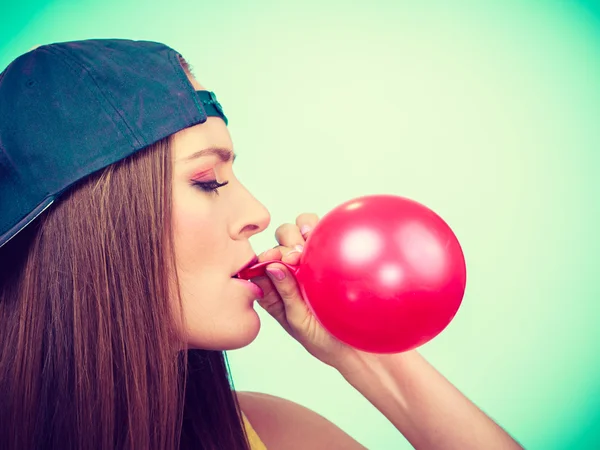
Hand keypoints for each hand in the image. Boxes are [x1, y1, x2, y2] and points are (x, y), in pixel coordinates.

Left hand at [251, 213, 354, 368]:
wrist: (357, 346)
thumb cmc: (324, 339)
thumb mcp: (299, 321)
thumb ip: (286, 294)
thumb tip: (272, 267)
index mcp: (275, 290)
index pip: (261, 264)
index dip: (265, 257)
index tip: (273, 258)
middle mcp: (291, 272)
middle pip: (279, 243)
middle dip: (284, 245)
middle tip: (295, 257)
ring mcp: (312, 261)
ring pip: (298, 231)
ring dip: (300, 233)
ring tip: (308, 244)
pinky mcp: (331, 254)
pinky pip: (322, 233)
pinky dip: (320, 229)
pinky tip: (324, 236)